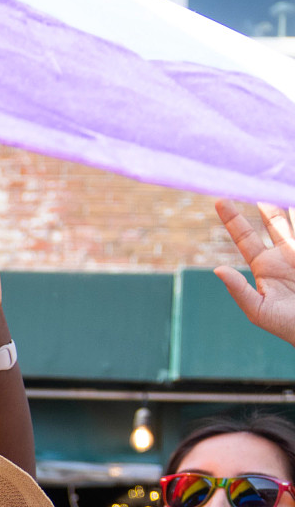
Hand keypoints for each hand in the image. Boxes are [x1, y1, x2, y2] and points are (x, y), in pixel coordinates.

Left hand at [213, 199, 294, 346]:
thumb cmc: (288, 325)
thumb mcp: (258, 310)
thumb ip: (239, 290)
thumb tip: (218, 269)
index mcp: (264, 266)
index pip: (245, 237)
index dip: (233, 219)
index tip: (220, 200)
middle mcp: (282, 255)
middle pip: (270, 223)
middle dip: (260, 204)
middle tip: (247, 182)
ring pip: (290, 223)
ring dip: (282, 206)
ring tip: (273, 187)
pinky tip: (290, 200)